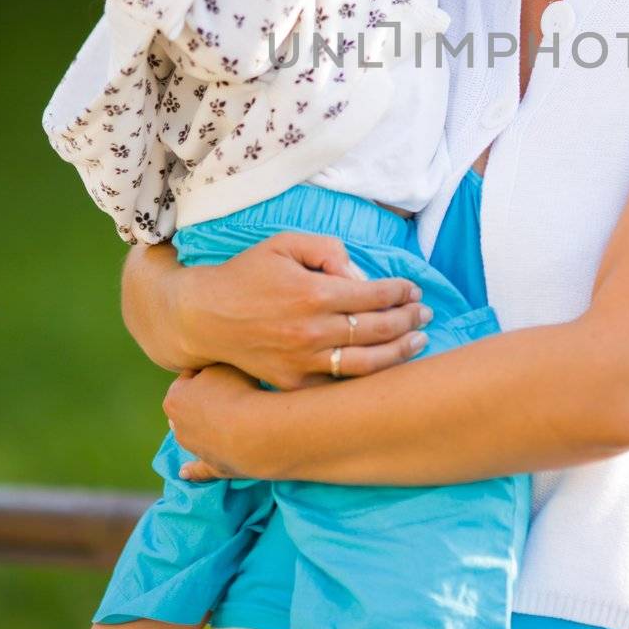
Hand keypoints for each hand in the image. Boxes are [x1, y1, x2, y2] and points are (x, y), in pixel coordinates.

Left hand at [165, 365, 268, 477]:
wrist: (252, 430)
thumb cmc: (236, 391)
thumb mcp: (222, 365)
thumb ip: (211, 367)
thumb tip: (210, 372)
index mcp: (175, 398)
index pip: (189, 376)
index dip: (208, 370)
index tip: (225, 369)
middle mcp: (178, 425)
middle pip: (188, 407)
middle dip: (202, 400)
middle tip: (229, 392)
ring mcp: (193, 448)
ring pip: (194, 434)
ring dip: (205, 427)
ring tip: (234, 417)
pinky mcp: (211, 466)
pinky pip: (198, 470)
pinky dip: (192, 471)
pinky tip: (184, 473)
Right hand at [177, 231, 430, 390]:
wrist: (203, 316)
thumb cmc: (247, 274)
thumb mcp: (284, 244)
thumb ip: (327, 250)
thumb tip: (360, 274)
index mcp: (311, 292)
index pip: (372, 294)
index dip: (399, 292)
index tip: (413, 291)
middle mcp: (310, 330)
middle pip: (376, 329)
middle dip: (408, 320)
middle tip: (424, 314)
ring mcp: (301, 361)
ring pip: (365, 363)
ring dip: (398, 352)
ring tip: (418, 342)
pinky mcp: (291, 383)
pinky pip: (336, 385)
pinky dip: (364, 377)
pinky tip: (384, 367)